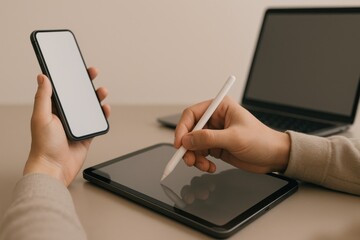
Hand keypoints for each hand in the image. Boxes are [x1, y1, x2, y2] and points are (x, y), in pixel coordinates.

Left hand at [24, 67, 110, 185]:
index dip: (70, 77)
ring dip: (97, 97)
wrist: (54, 169)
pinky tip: (105, 109)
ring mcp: (76, 125)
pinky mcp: (86, 134)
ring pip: (90, 106)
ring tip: (102, 91)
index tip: (76, 66)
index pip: (63, 89)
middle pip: (78, 95)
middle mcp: (65, 115)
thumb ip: (43, 97)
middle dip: (86, 83)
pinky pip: (97, 121)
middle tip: (92, 73)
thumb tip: (42, 77)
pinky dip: (103, 114)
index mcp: (52, 109)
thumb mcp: (41, 117)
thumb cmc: (43, 146)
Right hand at [174, 96, 289, 173]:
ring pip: (193, 145)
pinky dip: (202, 162)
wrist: (274, 157)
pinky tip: (210, 167)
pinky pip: (200, 154)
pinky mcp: (216, 146)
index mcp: (220, 107)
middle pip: (190, 131)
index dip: (182, 128)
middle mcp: (215, 119)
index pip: (192, 114)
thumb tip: (187, 140)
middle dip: (187, 147)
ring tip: (204, 166)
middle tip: (189, 160)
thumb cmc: (262, 141)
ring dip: (195, 157)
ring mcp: (215, 134)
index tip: (180, 143)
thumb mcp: (235, 138)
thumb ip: (209, 138)